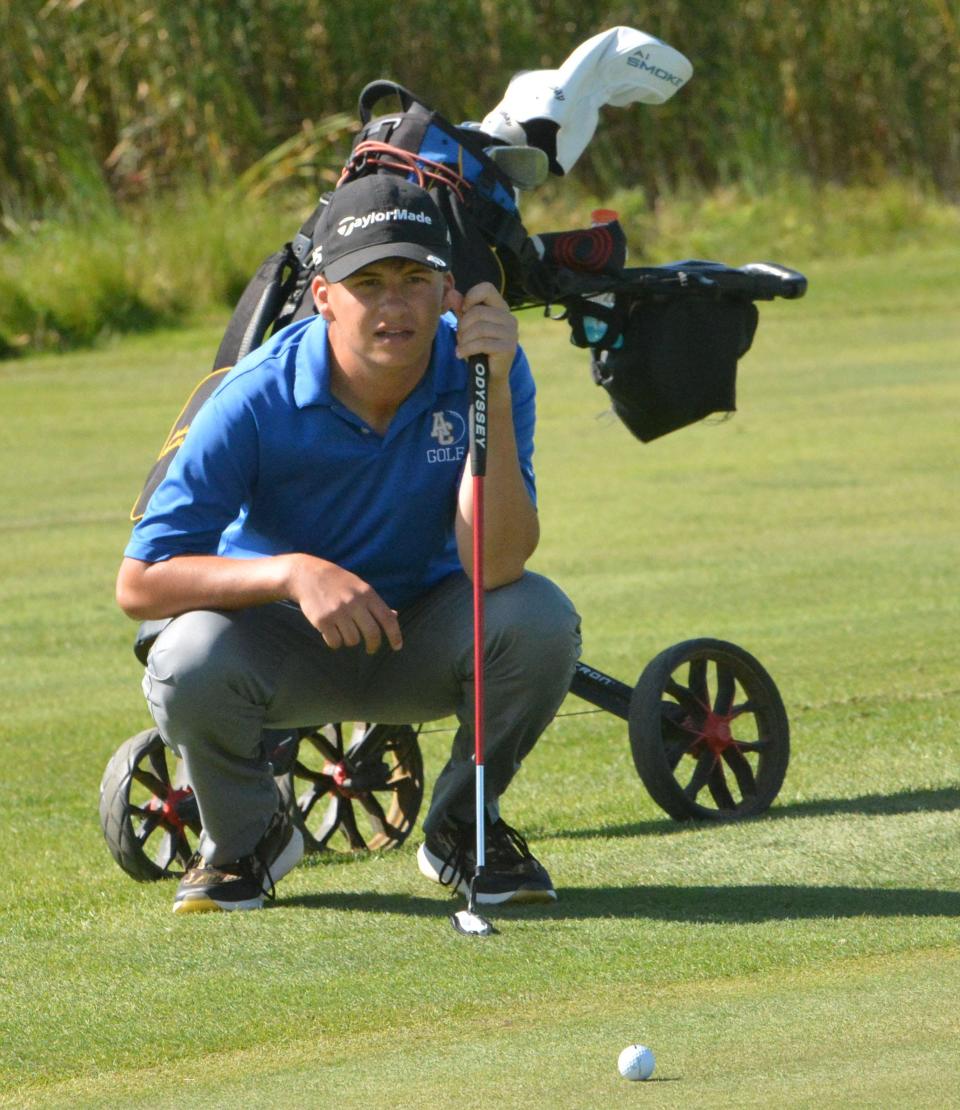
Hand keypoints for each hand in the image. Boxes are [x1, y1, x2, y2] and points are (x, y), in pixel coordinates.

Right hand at [284, 554, 401, 653]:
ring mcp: (338, 612)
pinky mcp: (323, 620)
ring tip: (343, 630)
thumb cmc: (338, 583)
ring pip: (353, 640)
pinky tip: (331, 632)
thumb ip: (375, 603)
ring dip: (350, 640)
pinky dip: (335, 642)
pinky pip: (335, 642)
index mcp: (367, 594)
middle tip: (371, 649)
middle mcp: (354, 603)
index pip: (387, 619)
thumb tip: (395, 616)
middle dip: (373, 645)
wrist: (307, 576)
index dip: (395, 635)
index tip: (397, 647)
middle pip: (372, 634)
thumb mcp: (360, 587)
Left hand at [447, 282, 517, 387]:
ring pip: (479, 328)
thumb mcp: (468, 326)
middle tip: (460, 337)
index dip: (471, 296)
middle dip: (462, 326)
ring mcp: (511, 333)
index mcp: (501, 308)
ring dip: (464, 339)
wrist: (489, 374)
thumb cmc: (479, 347)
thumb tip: (451, 293)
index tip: (463, 310)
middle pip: (477, 312)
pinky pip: (482, 343)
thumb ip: (461, 309)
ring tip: (461, 346)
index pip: (487, 288)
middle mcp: (509, 318)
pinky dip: (466, 349)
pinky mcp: (508, 348)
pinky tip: (460, 354)